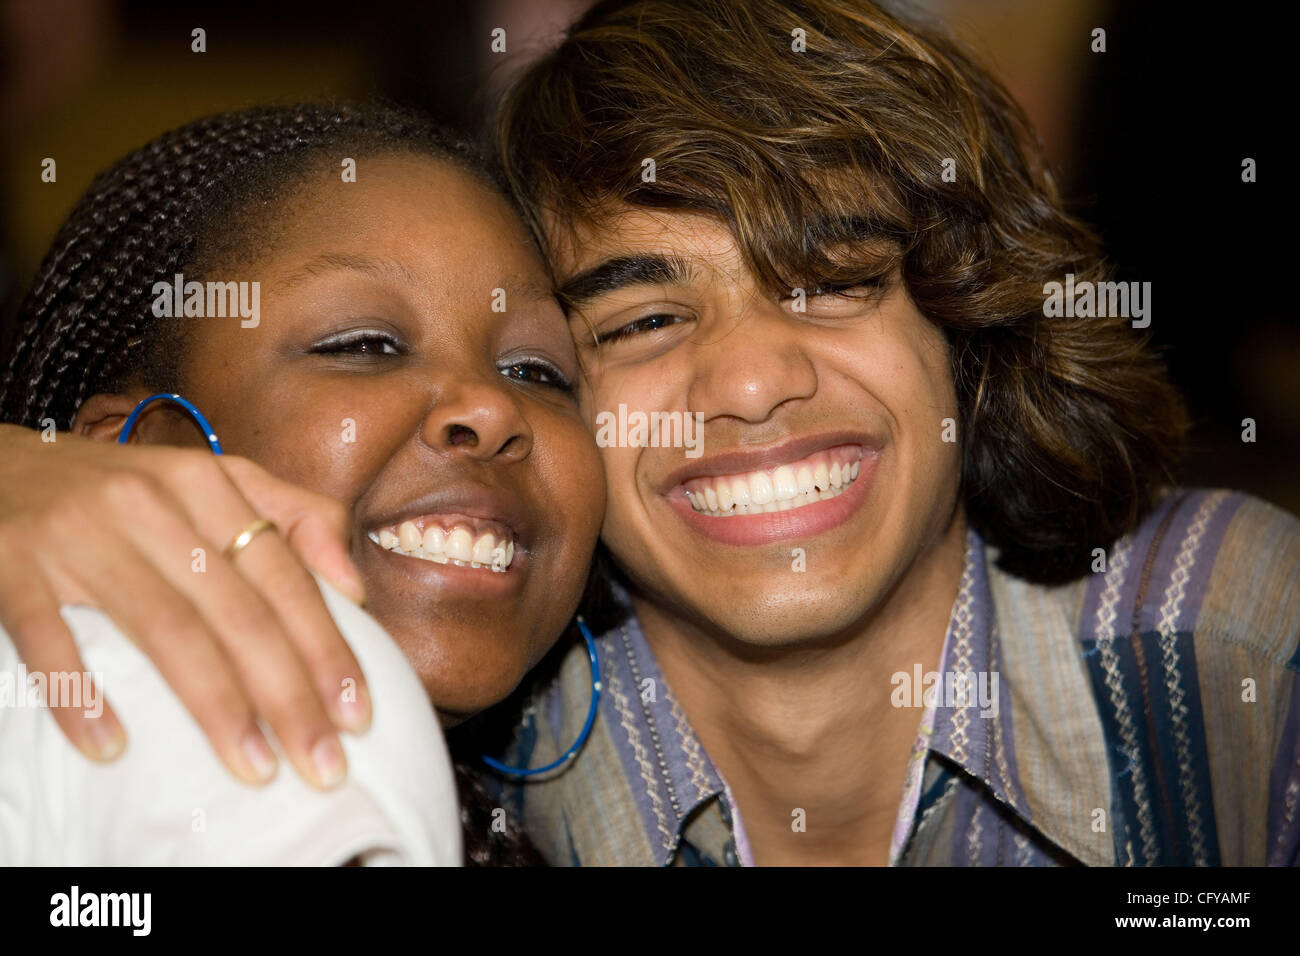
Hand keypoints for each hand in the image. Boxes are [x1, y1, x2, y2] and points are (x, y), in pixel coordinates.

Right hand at [0, 423, 370, 788]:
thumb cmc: (122, 490)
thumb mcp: (211, 480)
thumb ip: (294, 517)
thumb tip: (353, 586)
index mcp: (205, 483)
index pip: (282, 576)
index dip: (325, 647)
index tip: (358, 712)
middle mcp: (149, 504)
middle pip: (236, 611)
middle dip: (288, 694)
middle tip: (323, 762)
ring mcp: (77, 536)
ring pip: (165, 629)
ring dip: (215, 705)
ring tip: (254, 767)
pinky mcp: (11, 567)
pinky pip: (50, 639)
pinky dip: (80, 696)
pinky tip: (112, 747)